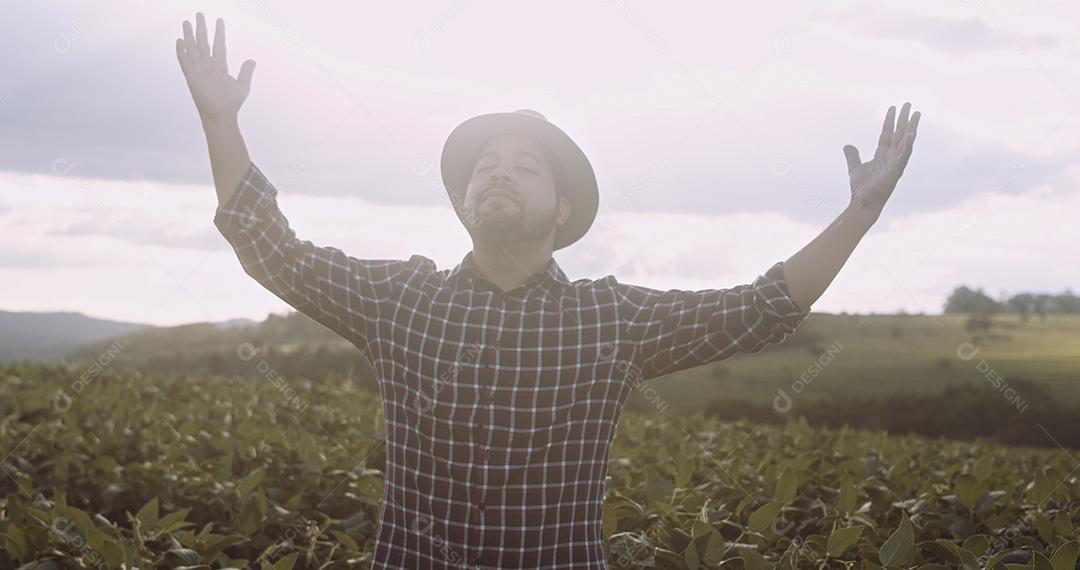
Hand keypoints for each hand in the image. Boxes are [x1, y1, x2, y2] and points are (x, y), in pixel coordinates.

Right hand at [176, 13, 255, 125]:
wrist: (221, 115)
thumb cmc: (231, 104)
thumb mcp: (242, 85)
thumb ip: (245, 72)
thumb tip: (252, 60)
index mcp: (219, 66)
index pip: (219, 45)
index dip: (219, 33)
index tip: (219, 20)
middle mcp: (208, 66)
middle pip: (203, 42)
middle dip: (201, 28)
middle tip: (199, 14)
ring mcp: (199, 71)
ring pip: (192, 48)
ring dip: (189, 35)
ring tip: (187, 22)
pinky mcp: (192, 77)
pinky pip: (185, 62)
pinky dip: (181, 51)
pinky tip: (179, 40)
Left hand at [842, 102, 920, 222]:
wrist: (862, 203)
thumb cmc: (862, 188)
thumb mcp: (855, 167)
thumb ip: (853, 156)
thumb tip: (847, 145)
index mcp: (882, 154)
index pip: (887, 133)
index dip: (889, 120)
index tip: (893, 107)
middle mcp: (891, 157)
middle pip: (899, 133)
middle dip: (904, 119)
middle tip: (908, 104)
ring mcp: (895, 163)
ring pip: (905, 141)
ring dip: (911, 127)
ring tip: (916, 113)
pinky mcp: (895, 171)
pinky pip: (903, 156)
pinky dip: (907, 145)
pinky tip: (910, 134)